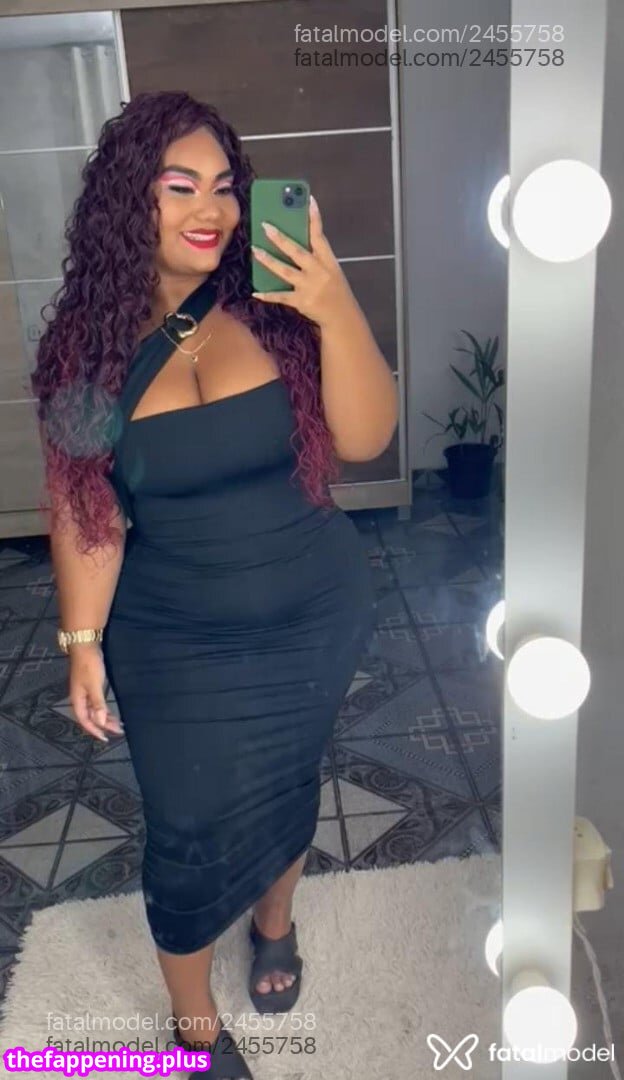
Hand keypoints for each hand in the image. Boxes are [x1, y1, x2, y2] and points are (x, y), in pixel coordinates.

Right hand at [68, 645, 123, 742]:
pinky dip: (104, 708)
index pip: (84, 721)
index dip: (94, 730)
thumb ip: (98, 704)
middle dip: (103, 725)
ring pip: (95, 710)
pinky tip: (111, 711)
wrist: (85, 645)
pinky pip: (97, 702)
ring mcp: (85, 691)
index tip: (106, 738)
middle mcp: (80, 697)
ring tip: (118, 724)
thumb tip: (101, 722)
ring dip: (105, 717)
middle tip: (118, 730)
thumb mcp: (94, 685)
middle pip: (90, 717)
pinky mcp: (91, 685)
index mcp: (77, 699)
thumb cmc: (89, 664)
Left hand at [250, 194, 354, 325]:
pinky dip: (267, 295)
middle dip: (280, 238)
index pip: (320, 236)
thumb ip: (316, 257)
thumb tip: (292, 242)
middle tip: (265, 226)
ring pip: (285, 271)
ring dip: (268, 260)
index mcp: (328, 261)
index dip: (314, 218)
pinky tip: (255, 292)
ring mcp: (309, 287)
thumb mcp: (332, 270)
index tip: (308, 200)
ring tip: (255, 250)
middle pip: (297, 252)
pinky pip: (281, 296)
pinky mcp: (301, 302)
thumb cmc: (335, 290)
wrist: (343, 317)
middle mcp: (319, 272)